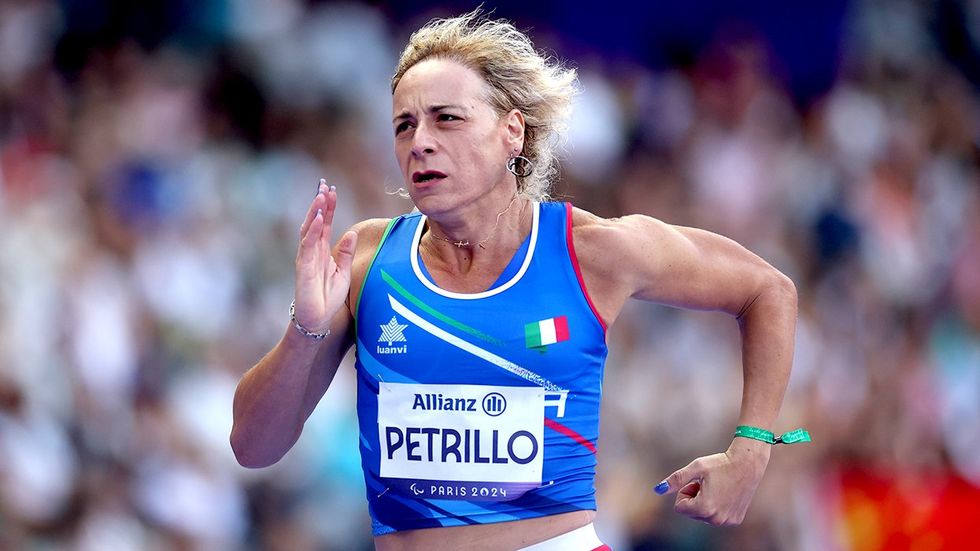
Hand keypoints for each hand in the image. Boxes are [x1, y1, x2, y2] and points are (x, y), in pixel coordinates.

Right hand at [293, 179, 356, 334]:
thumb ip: (346, 253)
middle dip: (320, 203)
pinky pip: (307, 245)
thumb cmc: (328, 298)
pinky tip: (319, 218)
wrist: (318, 320)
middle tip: (324, 185)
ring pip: (310, 229)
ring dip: (315, 212)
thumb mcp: (343, 272)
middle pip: (315, 221)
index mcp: (322, 251)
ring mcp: (306, 257)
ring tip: (321, 195)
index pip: (325, 224)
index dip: (329, 207)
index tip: (332, 190)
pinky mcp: (304, 267)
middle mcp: (312, 251)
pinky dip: (313, 230)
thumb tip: (351, 233)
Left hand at [655, 438, 770, 525]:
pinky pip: (717, 517)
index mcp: (704, 508)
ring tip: (718, 487)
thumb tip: (657, 490)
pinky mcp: (735, 520)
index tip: (697, 481)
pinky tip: (727, 493)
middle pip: (691, 513)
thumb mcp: (695, 468)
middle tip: (708, 484)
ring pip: (704, 515)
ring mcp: (727, 521)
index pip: (680, 507)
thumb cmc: (720, 463)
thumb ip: (676, 480)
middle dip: (695, 498)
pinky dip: (718, 506)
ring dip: (706, 502)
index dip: (685, 491)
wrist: (748, 464)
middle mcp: (716, 519)